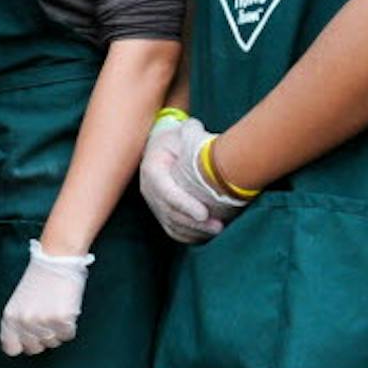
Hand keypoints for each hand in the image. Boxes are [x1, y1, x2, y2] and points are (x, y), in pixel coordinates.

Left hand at [0, 239, 90, 356]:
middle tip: (47, 319)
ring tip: (56, 309)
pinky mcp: (62, 319)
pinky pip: (68, 335)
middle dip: (42, 338)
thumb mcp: (19, 301)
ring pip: (53, 343)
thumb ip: (18, 322)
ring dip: (57, 331)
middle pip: (35, 348)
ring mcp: (43, 321)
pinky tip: (66, 308)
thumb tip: (21, 345)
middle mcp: (24, 321)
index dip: (22, 344)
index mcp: (10, 316)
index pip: (11, 349)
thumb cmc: (39, 278)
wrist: (57, 258)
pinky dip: (69, 326)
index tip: (30, 337)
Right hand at [140, 115, 248, 242]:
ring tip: (218, 230)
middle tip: (219, 226)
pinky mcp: (162, 214)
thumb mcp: (181, 132)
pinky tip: (208, 234)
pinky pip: (174, 231)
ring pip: (172, 225)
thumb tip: (201, 131)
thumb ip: (191, 133)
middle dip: (195, 223)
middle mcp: (149, 190)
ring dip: (195, 232)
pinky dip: (190, 236)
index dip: (185, 205)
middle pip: (170, 213)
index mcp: (152, 169)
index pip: (166, 191)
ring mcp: (154, 204)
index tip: (204, 213)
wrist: (161, 147)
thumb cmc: (175, 139)